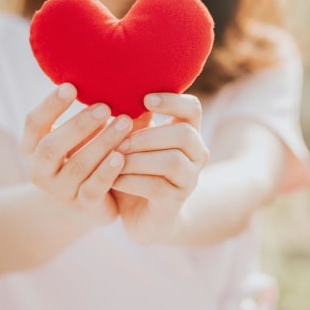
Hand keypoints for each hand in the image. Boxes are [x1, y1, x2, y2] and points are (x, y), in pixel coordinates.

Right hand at [19, 83, 133, 228]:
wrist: (89, 204)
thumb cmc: (89, 155)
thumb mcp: (84, 134)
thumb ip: (94, 112)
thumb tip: (123, 77)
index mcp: (34, 146)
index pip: (34, 123)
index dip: (50, 106)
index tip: (70, 86)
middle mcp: (40, 170)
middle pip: (52, 147)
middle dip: (78, 125)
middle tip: (105, 106)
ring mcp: (60, 191)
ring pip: (77, 167)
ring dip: (101, 143)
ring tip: (124, 124)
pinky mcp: (83, 206)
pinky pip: (93, 188)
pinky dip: (107, 172)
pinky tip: (122, 156)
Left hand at [112, 93, 208, 244]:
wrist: (144, 218)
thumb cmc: (135, 172)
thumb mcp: (132, 144)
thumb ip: (130, 123)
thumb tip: (113, 91)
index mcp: (187, 133)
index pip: (192, 109)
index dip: (172, 100)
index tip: (145, 99)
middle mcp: (196, 154)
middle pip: (184, 134)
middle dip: (147, 136)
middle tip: (118, 140)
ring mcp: (190, 179)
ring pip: (172, 161)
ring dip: (138, 158)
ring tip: (114, 159)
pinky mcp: (176, 202)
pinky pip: (158, 187)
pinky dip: (132, 181)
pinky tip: (113, 180)